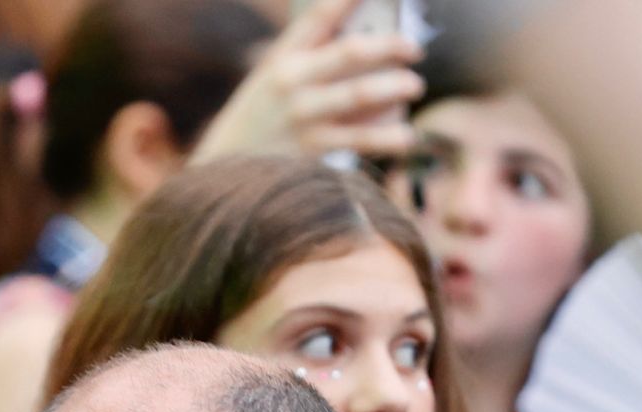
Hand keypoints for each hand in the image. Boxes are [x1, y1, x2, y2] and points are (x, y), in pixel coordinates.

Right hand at [193, 0, 424, 162]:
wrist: (226, 166)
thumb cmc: (262, 116)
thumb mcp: (273, 78)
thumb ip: (312, 61)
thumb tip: (370, 49)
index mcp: (283, 56)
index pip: (319, 16)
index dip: (349, 0)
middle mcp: (292, 81)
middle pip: (350, 52)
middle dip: (389, 46)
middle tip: (415, 49)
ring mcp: (303, 115)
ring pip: (361, 95)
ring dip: (395, 88)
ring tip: (414, 86)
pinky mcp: (313, 150)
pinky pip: (361, 139)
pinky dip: (388, 135)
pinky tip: (406, 135)